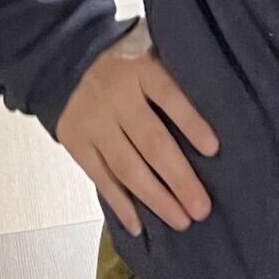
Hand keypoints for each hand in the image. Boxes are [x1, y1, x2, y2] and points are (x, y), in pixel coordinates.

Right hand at [57, 28, 218, 236]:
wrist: (63, 58)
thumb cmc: (125, 62)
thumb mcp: (150, 54)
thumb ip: (175, 79)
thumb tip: (215, 121)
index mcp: (141, 70)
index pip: (170, 97)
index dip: (191, 123)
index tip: (213, 150)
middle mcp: (116, 97)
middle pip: (152, 142)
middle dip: (179, 179)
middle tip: (202, 209)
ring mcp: (94, 122)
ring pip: (127, 167)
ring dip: (155, 198)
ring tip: (181, 221)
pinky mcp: (76, 142)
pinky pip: (100, 177)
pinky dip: (120, 204)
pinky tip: (139, 225)